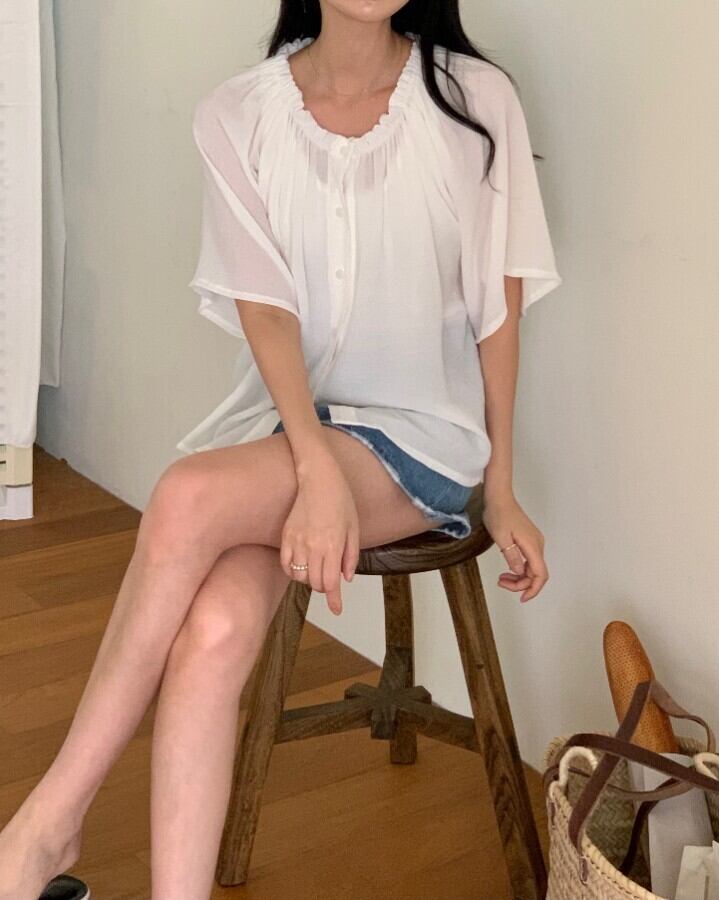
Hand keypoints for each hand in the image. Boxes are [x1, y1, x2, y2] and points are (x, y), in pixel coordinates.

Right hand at [279, 449, 359, 615]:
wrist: (319, 479)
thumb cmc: (341, 502)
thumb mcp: (354, 529)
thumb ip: (350, 557)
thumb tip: (346, 579)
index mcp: (333, 545)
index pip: (331, 582)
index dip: (334, 599)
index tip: (336, 610)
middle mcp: (314, 546)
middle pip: (315, 582)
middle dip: (324, 586)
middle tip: (330, 580)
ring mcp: (297, 541)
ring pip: (299, 576)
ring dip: (309, 579)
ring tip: (316, 568)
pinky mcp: (286, 536)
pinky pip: (286, 564)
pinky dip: (293, 571)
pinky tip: (300, 566)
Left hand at [481, 491, 547, 602]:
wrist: (499, 497)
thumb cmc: (498, 514)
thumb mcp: (501, 538)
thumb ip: (512, 556)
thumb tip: (519, 572)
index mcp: (532, 545)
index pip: (540, 574)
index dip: (533, 589)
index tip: (522, 598)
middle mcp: (537, 545)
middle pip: (536, 573)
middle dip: (521, 584)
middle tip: (501, 583)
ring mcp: (534, 542)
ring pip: (532, 567)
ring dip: (518, 577)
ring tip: (501, 578)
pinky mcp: (529, 540)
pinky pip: (528, 559)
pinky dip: (519, 568)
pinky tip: (507, 568)